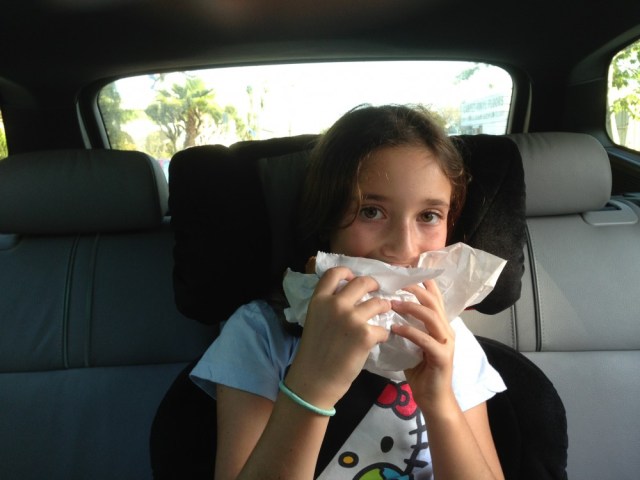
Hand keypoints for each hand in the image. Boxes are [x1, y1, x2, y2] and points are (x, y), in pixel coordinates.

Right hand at [285, 266, 390, 409]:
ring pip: (379, 303)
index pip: (334, 273)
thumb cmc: (313, 354)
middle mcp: (335, 304)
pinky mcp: (365, 335)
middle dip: (374, 285)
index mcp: (319, 300)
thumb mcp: (315, 321)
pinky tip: (379, 339)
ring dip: (384, 308)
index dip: (347, 272)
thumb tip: (349, 297)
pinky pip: (383, 329)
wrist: (314, 380)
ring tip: (384, 313)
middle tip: (378, 291)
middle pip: (362, 282)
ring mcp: (351, 318)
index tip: (354, 277)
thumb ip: (328, 307)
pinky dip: (384, 334)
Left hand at [390, 279, 456, 415]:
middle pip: (433, 301)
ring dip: (411, 307)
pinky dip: (410, 331)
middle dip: (415, 289)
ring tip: (392, 303)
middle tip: (396, 282)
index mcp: (439, 325)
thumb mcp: (411, 343)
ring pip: (431, 316)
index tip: (405, 270)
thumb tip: (385, 310)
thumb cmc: (420, 371)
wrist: (433, 400)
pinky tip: (395, 328)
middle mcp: (446, 330)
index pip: (434, 297)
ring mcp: (446, 343)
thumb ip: (406, 326)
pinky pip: (426, 339)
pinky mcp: (442, 357)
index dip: (422, 282)